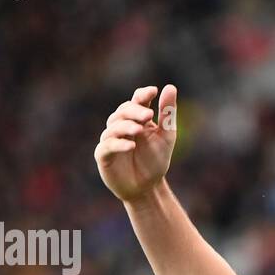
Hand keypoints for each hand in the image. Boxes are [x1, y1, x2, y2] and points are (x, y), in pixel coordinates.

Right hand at [94, 84, 177, 201]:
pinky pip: (107, 146)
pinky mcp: (103, 155)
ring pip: (114, 126)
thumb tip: (170, 87)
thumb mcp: (167, 136)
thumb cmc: (155, 161)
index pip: (137, 101)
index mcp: (136, 119)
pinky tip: (131, 145)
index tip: (153, 91)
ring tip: (139, 129)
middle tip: (148, 115)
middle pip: (123, 111)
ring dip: (126, 126)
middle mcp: (121, 126)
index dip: (143, 95)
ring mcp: (110, 139)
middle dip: (135, 111)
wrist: (147, 188)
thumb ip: (167, 114)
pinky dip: (119, 144)